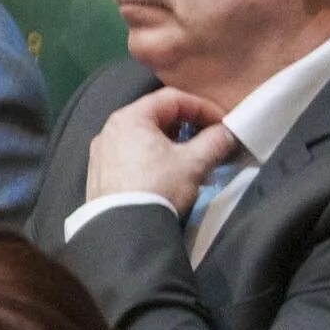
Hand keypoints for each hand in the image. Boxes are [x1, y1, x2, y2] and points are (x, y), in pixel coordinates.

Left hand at [82, 88, 235, 211]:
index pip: (172, 99)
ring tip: (193, 158)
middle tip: (209, 139)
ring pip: (144, 137)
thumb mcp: (194, 163)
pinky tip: (168, 173)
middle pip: (156, 116)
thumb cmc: (158, 188)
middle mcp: (110, 129)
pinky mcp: (100, 173)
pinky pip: (131, 154)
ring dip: (172, 142)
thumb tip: (229, 132)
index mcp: (130, 117)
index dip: (202, 107)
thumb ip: (215, 141)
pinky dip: (153, 157)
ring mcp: (101, 152)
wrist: (124, 230)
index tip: (222, 123)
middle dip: (188, 125)